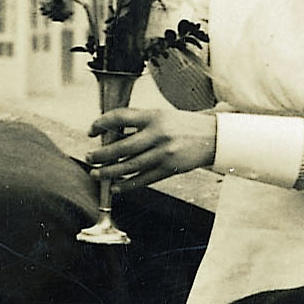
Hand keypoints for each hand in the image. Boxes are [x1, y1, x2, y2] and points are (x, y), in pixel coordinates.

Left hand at [87, 104, 216, 191]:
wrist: (214, 137)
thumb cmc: (185, 125)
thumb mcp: (162, 116)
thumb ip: (140, 124)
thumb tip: (112, 136)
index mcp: (154, 116)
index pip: (120, 117)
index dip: (101, 123)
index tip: (91, 131)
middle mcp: (158, 134)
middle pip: (121, 147)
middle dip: (101, 154)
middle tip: (89, 157)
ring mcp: (164, 153)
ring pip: (129, 166)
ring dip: (109, 172)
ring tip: (96, 174)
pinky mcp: (169, 169)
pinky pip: (144, 179)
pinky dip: (127, 184)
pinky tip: (116, 187)